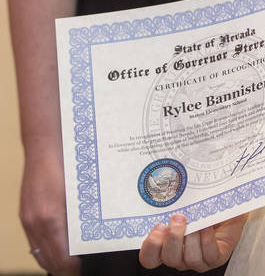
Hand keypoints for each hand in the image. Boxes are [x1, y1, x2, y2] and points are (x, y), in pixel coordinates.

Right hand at [21, 147, 78, 275]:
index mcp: (52, 219)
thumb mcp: (81, 193)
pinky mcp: (25, 215)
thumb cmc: (67, 166)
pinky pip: (34, 242)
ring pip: (39, 253)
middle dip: (63, 269)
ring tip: (70, 263)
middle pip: (49, 260)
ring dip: (53, 261)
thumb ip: (82, 217)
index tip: (82, 270)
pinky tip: (57, 248)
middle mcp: (37, 222)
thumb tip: (91, 235)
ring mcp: (28, 220)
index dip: (72, 269)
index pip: (61, 258)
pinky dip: (44, 250)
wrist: (45, 149)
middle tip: (78, 270)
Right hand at [139, 212, 245, 271]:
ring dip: (191, 239)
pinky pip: (210, 255)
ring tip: (195, 223)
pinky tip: (207, 227)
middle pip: (169, 258)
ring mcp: (199, 260)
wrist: (231, 212)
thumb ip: (177, 202)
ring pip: (189, 258)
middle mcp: (181, 257)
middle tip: (177, 218)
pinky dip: (207, 240)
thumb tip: (171, 180)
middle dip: (172, 238)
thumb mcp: (188, 205)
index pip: (150, 258)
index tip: (157, 227)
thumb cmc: (205, 210)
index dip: (150, 247)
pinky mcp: (216, 258)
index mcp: (167, 247)